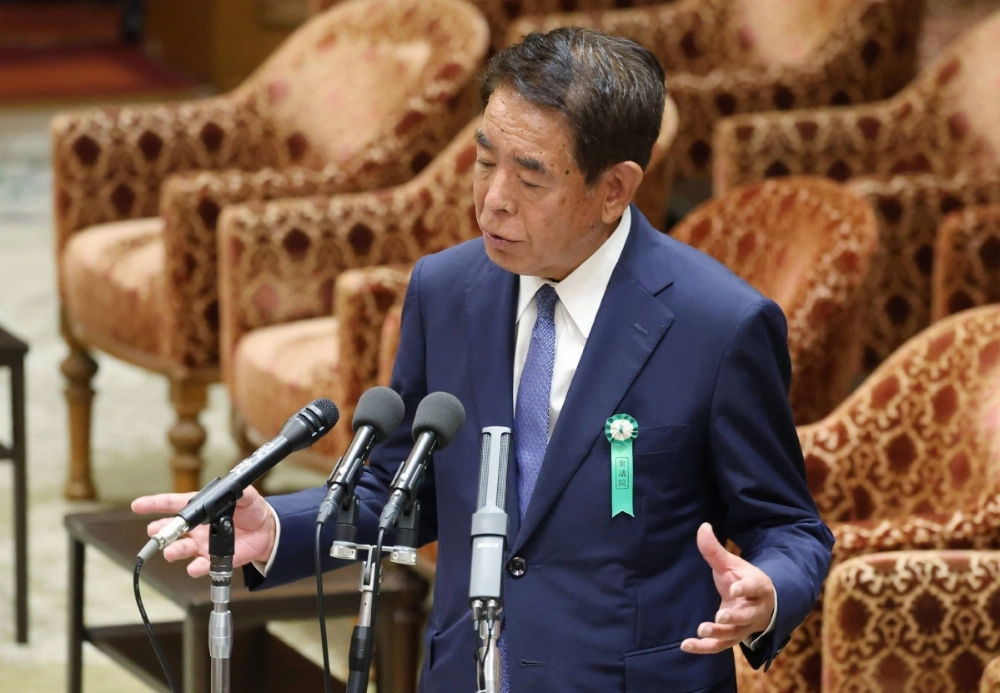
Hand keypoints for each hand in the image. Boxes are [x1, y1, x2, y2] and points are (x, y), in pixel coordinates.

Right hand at [131, 486, 276, 577]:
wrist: (266, 531)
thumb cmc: (251, 510)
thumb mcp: (248, 497)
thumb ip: (241, 492)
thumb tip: (237, 489)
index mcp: (201, 508)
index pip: (175, 504)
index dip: (155, 504)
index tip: (138, 505)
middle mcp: (196, 527)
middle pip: (172, 528)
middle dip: (160, 530)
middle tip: (154, 532)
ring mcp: (202, 543)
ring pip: (181, 548)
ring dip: (173, 550)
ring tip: (169, 552)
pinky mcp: (213, 558)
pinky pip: (201, 565)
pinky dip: (196, 568)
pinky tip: (194, 568)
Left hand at [681, 523, 775, 654]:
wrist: (760, 604)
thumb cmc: (743, 580)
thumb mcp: (731, 564)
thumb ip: (715, 550)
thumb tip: (702, 526)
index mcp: (758, 588)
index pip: (754, 587)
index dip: (745, 588)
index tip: (734, 589)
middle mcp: (755, 610)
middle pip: (748, 616)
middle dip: (735, 617)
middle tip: (720, 616)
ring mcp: (746, 627)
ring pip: (735, 635)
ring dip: (719, 634)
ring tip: (702, 630)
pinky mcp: (734, 638)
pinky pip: (720, 646)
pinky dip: (704, 647)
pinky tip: (686, 645)